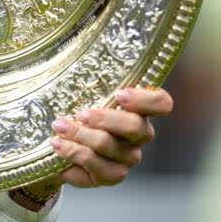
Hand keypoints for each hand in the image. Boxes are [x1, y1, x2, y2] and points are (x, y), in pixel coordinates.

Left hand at [41, 86, 173, 189]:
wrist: (57, 146)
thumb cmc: (76, 111)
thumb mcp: (83, 91)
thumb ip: (90, 75)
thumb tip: (77, 45)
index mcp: (139, 109)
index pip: (162, 103)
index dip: (146, 100)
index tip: (120, 94)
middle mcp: (139, 136)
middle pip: (136, 127)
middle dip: (104, 119)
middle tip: (79, 113)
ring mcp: (127, 158)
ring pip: (110, 147)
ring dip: (80, 136)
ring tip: (58, 128)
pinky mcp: (110, 176)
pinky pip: (96, 169)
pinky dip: (74, 156)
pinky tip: (57, 147)